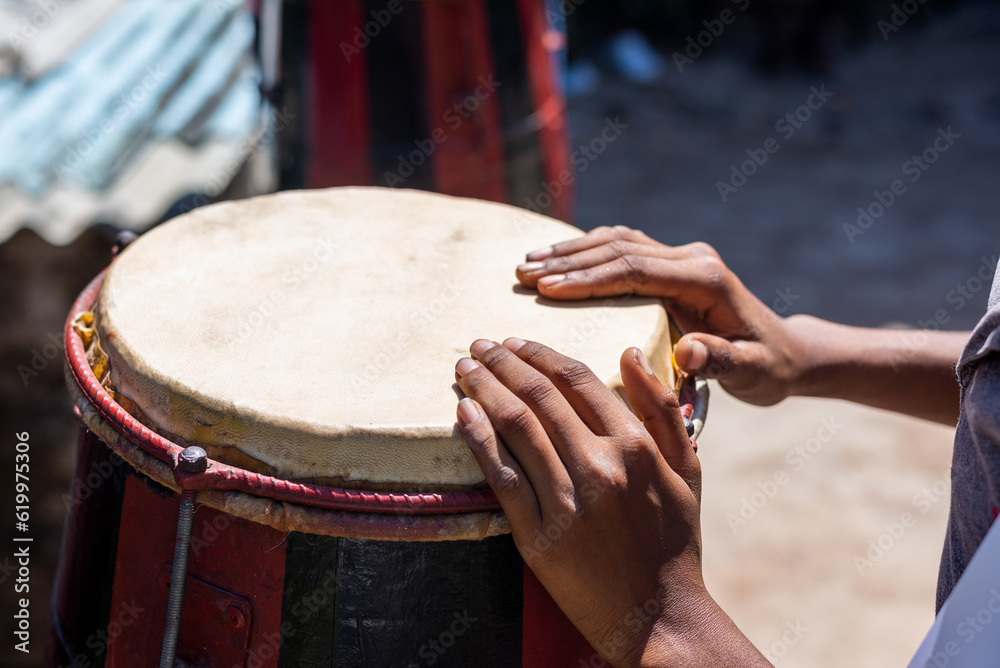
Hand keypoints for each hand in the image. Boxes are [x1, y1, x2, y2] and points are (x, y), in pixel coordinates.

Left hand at [454, 338, 767, 665]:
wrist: (660, 617)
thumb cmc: (674, 542)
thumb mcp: (686, 469)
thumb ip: (662, 408)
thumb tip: (632, 352)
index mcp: (634, 446)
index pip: (576, 379)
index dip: (539, 353)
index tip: (515, 342)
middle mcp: (598, 467)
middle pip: (538, 395)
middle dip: (502, 362)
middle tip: (478, 345)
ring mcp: (565, 502)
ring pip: (514, 427)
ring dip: (483, 389)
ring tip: (464, 369)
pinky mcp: (537, 536)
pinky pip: (500, 475)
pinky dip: (478, 438)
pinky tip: (462, 413)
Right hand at [516, 225, 800, 405]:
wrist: (786, 351)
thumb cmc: (767, 368)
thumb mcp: (752, 373)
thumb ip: (722, 362)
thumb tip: (690, 353)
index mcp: (705, 280)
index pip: (635, 271)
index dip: (588, 278)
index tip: (546, 290)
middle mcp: (692, 258)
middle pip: (619, 249)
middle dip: (567, 262)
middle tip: (521, 276)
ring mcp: (682, 256)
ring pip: (617, 242)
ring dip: (570, 252)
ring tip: (526, 264)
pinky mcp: (672, 263)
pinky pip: (622, 247)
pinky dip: (587, 251)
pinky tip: (556, 260)